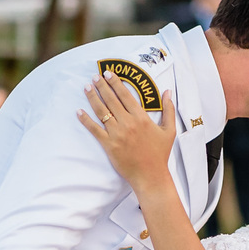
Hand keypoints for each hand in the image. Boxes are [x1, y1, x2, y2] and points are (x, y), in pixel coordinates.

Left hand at [77, 71, 175, 194]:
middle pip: (111, 100)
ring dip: (93, 98)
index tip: (109, 74)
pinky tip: (79, 111)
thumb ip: (168, 109)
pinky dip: (86, 120)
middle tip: (95, 76)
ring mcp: (117, 134)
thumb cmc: (160, 154)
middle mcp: (128, 123)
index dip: (116, 83)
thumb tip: (167, 92)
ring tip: (87, 87)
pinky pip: (95, 130)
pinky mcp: (109, 145)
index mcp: (141, 118)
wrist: (150, 175)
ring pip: (102, 112)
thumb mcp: (169, 130)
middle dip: (102, 86)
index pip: (126, 95)